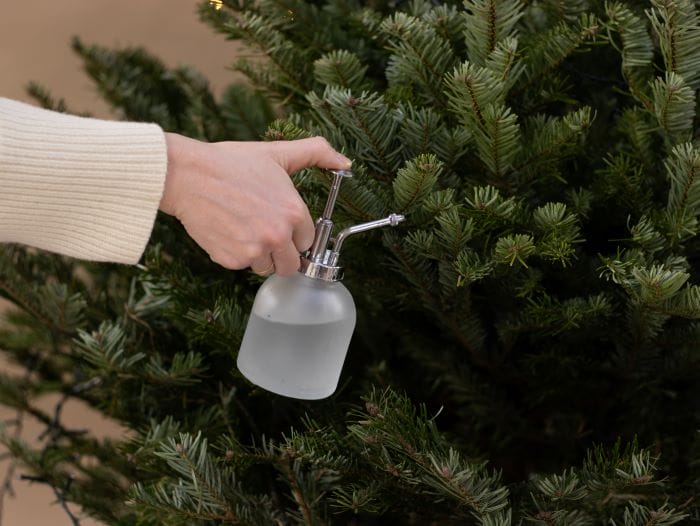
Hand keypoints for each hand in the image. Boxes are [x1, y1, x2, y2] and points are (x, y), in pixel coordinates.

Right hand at [159, 134, 350, 274]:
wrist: (187, 175)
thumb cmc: (230, 162)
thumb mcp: (277, 153)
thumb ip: (316, 153)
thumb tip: (345, 162)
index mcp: (294, 212)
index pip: (308, 241)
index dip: (294, 233)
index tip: (280, 224)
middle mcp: (278, 234)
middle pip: (291, 264)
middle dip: (280, 253)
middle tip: (263, 232)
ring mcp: (255, 250)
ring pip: (265, 267)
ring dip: (257, 255)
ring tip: (241, 227)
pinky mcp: (232, 260)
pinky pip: (241, 266)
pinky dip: (234, 255)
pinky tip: (226, 231)